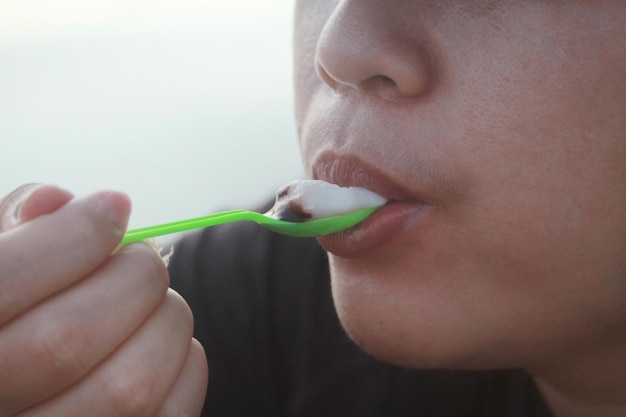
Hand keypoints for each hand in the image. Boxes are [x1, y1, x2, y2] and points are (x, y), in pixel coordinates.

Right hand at [0, 184, 207, 416]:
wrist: (32, 379)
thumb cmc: (18, 310)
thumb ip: (16, 231)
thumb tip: (61, 201)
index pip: (6, 279)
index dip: (76, 234)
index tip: (115, 208)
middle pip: (70, 336)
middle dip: (132, 277)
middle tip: (141, 260)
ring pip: (129, 385)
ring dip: (166, 321)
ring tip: (155, 303)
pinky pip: (168, 414)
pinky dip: (185, 365)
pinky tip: (163, 344)